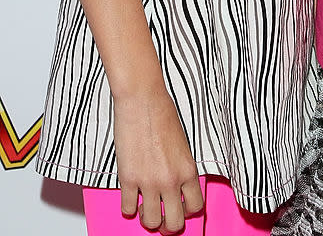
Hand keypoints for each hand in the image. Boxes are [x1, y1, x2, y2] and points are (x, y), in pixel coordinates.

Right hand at [113, 89, 203, 233]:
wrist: (142, 100)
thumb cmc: (163, 114)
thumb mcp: (182, 144)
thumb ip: (181, 167)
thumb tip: (176, 186)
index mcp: (188, 169)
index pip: (195, 206)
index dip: (187, 210)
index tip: (180, 207)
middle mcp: (171, 180)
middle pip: (174, 223)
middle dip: (168, 224)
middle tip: (162, 217)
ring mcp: (149, 182)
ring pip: (151, 222)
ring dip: (147, 217)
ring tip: (144, 206)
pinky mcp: (129, 179)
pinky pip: (127, 209)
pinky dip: (128, 206)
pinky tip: (130, 195)